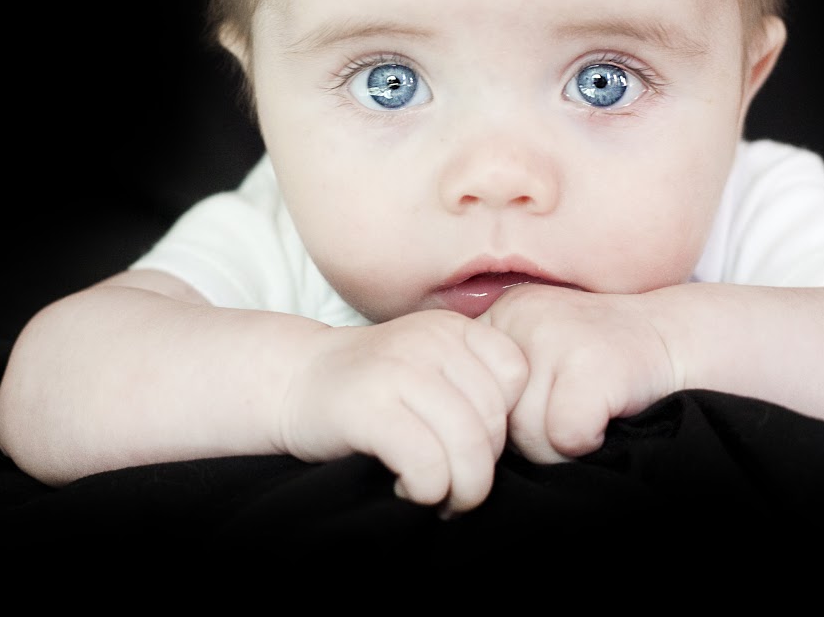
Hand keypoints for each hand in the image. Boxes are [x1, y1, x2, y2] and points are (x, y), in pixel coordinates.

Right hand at [279, 310, 527, 514]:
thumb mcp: (431, 366)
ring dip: (458, 490)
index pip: (516, 378)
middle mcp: (429, 340)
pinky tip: (407, 487)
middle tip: (454, 487)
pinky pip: (427, 464)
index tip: (470, 444)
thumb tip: (530, 439)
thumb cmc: (374, 390)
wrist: (293, 382)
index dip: (502, 422)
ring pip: (467, 448)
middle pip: (493, 422)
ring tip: (438, 495)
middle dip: (480, 469)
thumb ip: (474, 384)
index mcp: (453, 328)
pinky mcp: (369, 407)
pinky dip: (426, 490)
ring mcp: (398, 370)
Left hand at [481, 284, 678, 463]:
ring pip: (529, 436)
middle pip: (496, 420)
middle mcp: (518, 315)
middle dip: (535, 434)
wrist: (679, 339)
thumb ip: (497, 384)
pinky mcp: (591, 363)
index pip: (469, 394)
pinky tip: (609, 412)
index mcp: (499, 313)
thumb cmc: (601, 365)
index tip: (543, 403)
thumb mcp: (537, 355)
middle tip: (572, 406)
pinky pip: (567, 436)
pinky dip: (591, 441)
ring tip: (590, 407)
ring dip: (563, 442)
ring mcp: (555, 335)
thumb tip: (461, 439)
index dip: (504, 420)